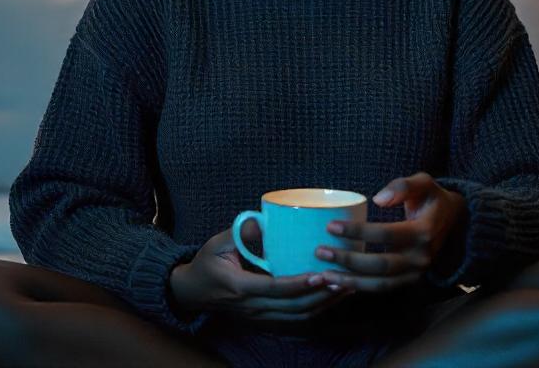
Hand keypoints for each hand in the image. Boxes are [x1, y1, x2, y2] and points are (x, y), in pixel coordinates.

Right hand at [169, 219, 354, 322]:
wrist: (192, 292)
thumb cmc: (207, 263)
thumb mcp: (218, 243)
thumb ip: (242, 232)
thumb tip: (266, 220)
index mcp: (240, 287)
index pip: (275, 288)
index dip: (300, 284)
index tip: (322, 274)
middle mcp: (252, 307)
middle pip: (293, 306)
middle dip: (321, 294)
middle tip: (344, 278)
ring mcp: (259, 316)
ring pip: (297, 316)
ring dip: (323, 303)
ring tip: (345, 287)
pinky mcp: (265, 318)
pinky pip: (294, 318)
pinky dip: (315, 309)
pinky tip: (331, 297)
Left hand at [315, 171, 467, 293]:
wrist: (454, 220)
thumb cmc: (432, 198)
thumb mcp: (423, 182)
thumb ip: (403, 186)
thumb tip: (378, 199)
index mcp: (424, 232)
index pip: (386, 235)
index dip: (358, 232)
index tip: (330, 226)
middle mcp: (422, 257)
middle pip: (380, 264)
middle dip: (348, 260)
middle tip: (320, 251)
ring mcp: (417, 273)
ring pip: (380, 284)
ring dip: (350, 282)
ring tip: (323, 275)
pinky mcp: (410, 280)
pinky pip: (383, 289)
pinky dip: (360, 289)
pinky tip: (338, 284)